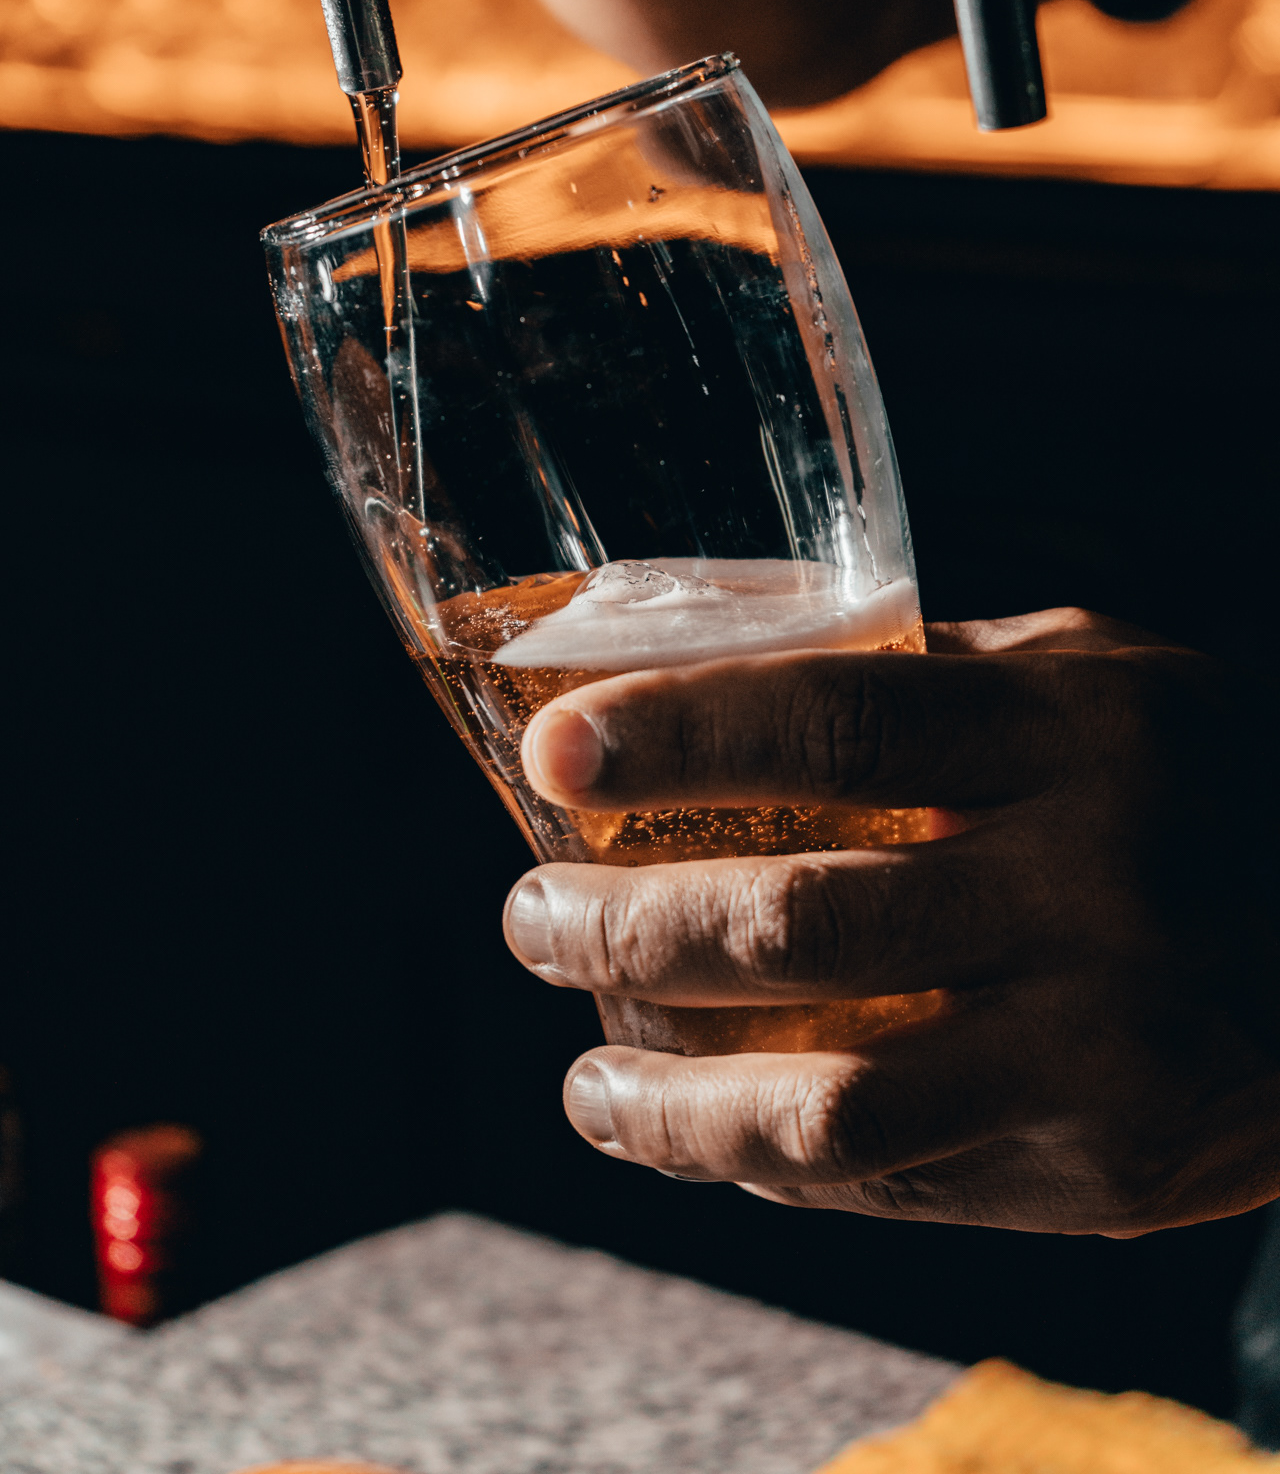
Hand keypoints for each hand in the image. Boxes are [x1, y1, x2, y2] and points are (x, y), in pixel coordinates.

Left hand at [504, 609, 1279, 1233]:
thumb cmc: (1200, 783)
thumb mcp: (1102, 681)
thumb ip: (937, 676)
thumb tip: (723, 676)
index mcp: (1083, 733)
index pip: (845, 723)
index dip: (680, 736)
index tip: (554, 752)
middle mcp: (1097, 888)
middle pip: (805, 919)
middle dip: (625, 928)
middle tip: (532, 917)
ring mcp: (1104, 1046)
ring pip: (833, 1102)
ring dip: (668, 1100)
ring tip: (583, 1080)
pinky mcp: (1104, 1172)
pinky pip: (894, 1185)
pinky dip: (765, 1168)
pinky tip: (695, 1136)